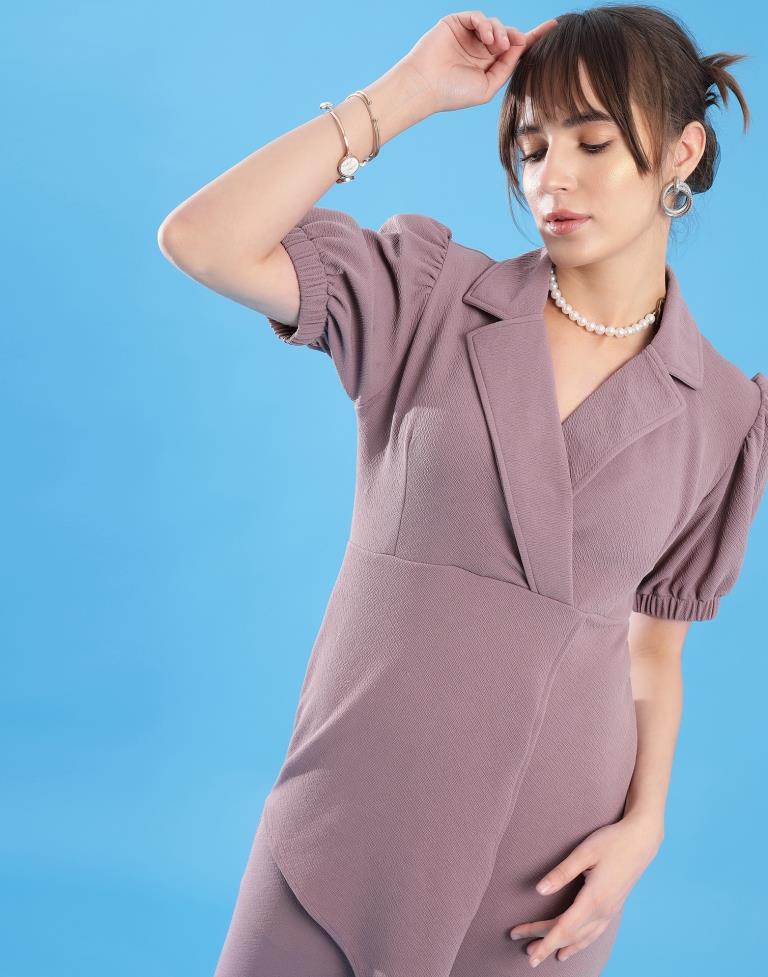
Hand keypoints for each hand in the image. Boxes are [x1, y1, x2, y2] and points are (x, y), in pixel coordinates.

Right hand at [401, 10, 558, 114]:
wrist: (425, 87)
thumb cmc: (453, 93)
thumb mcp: (488, 86)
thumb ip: (506, 68)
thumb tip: (520, 46)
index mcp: (487, 65)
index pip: (514, 48)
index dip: (533, 37)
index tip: (553, 26)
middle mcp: (479, 49)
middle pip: (507, 34)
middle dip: (513, 37)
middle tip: (508, 46)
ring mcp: (468, 35)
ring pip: (495, 24)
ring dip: (500, 32)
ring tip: (496, 45)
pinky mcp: (456, 23)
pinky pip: (478, 16)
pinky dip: (485, 23)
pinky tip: (487, 37)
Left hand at [509, 814, 663, 966]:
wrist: (642, 840)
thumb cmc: (612, 841)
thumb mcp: (584, 852)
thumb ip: (561, 872)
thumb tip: (539, 890)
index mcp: (593, 899)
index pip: (563, 928)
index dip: (545, 942)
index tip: (531, 956)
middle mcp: (603, 911)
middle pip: (570, 935)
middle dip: (547, 944)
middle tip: (527, 952)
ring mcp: (610, 911)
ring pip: (583, 938)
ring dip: (564, 947)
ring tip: (548, 954)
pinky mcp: (613, 907)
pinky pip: (595, 933)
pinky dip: (581, 943)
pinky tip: (574, 946)